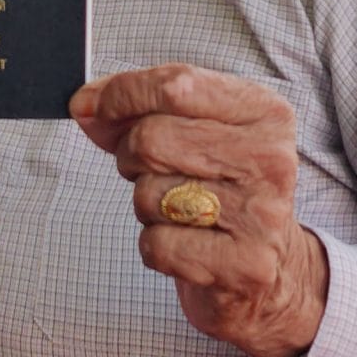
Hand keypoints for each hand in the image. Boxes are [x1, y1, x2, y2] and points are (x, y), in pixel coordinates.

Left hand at [69, 64, 327, 356]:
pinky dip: (155, 247)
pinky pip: (157, 244)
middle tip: (148, 171)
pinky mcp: (245, 266)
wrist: (272, 271)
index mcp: (265, 113)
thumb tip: (85, 105)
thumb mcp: (195, 136)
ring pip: (149, 194)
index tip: (91, 107)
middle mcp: (270, 159)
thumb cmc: (222, 193)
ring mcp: (261, 214)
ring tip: (179, 212)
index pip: (176, 85)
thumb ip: (139, 112)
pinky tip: (186, 246)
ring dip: (146, 205)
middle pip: (152, 139)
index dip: (121, 94)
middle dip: (130, 156)